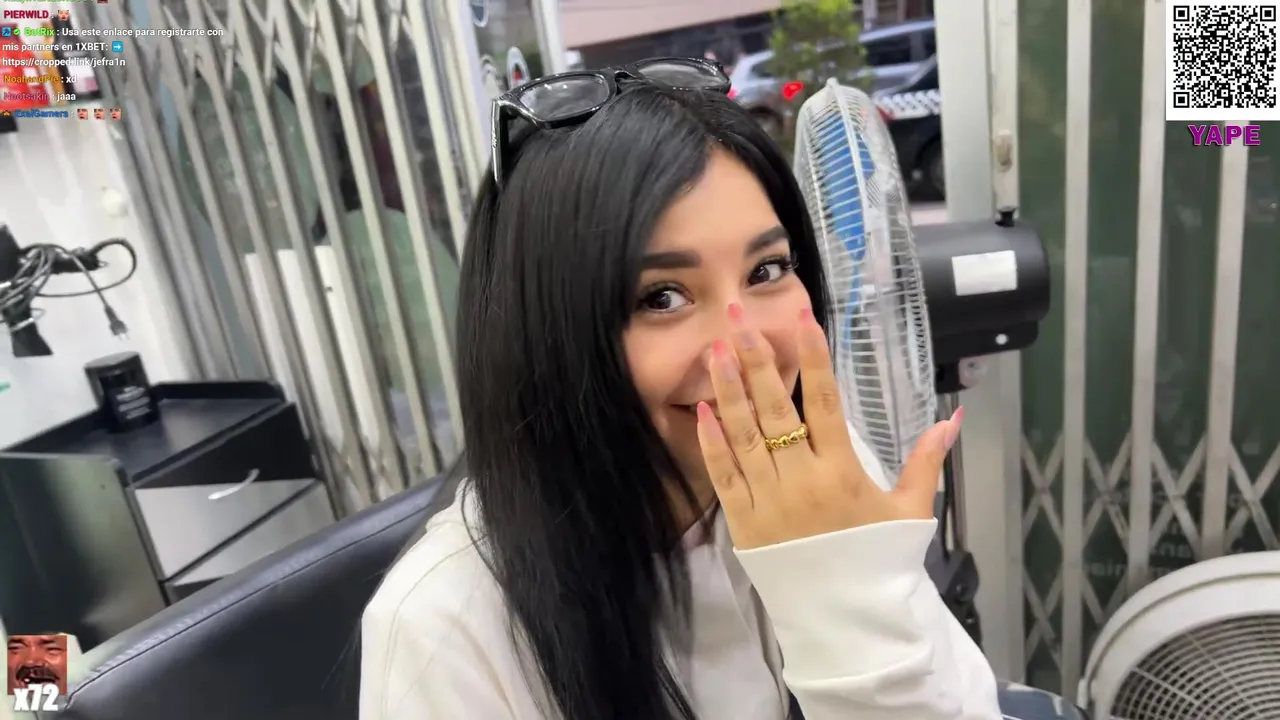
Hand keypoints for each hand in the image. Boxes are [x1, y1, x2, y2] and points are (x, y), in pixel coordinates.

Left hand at [695, 303, 962, 550]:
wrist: (846, 621)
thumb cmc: (879, 563)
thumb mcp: (910, 512)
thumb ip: (927, 461)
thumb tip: (953, 418)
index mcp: (843, 473)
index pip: (826, 402)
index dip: (812, 358)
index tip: (800, 318)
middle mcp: (803, 481)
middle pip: (776, 410)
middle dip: (756, 359)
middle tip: (738, 316)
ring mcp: (769, 502)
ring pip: (744, 437)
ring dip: (727, 390)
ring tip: (715, 350)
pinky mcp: (744, 524)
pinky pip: (724, 477)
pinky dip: (712, 444)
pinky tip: (703, 410)